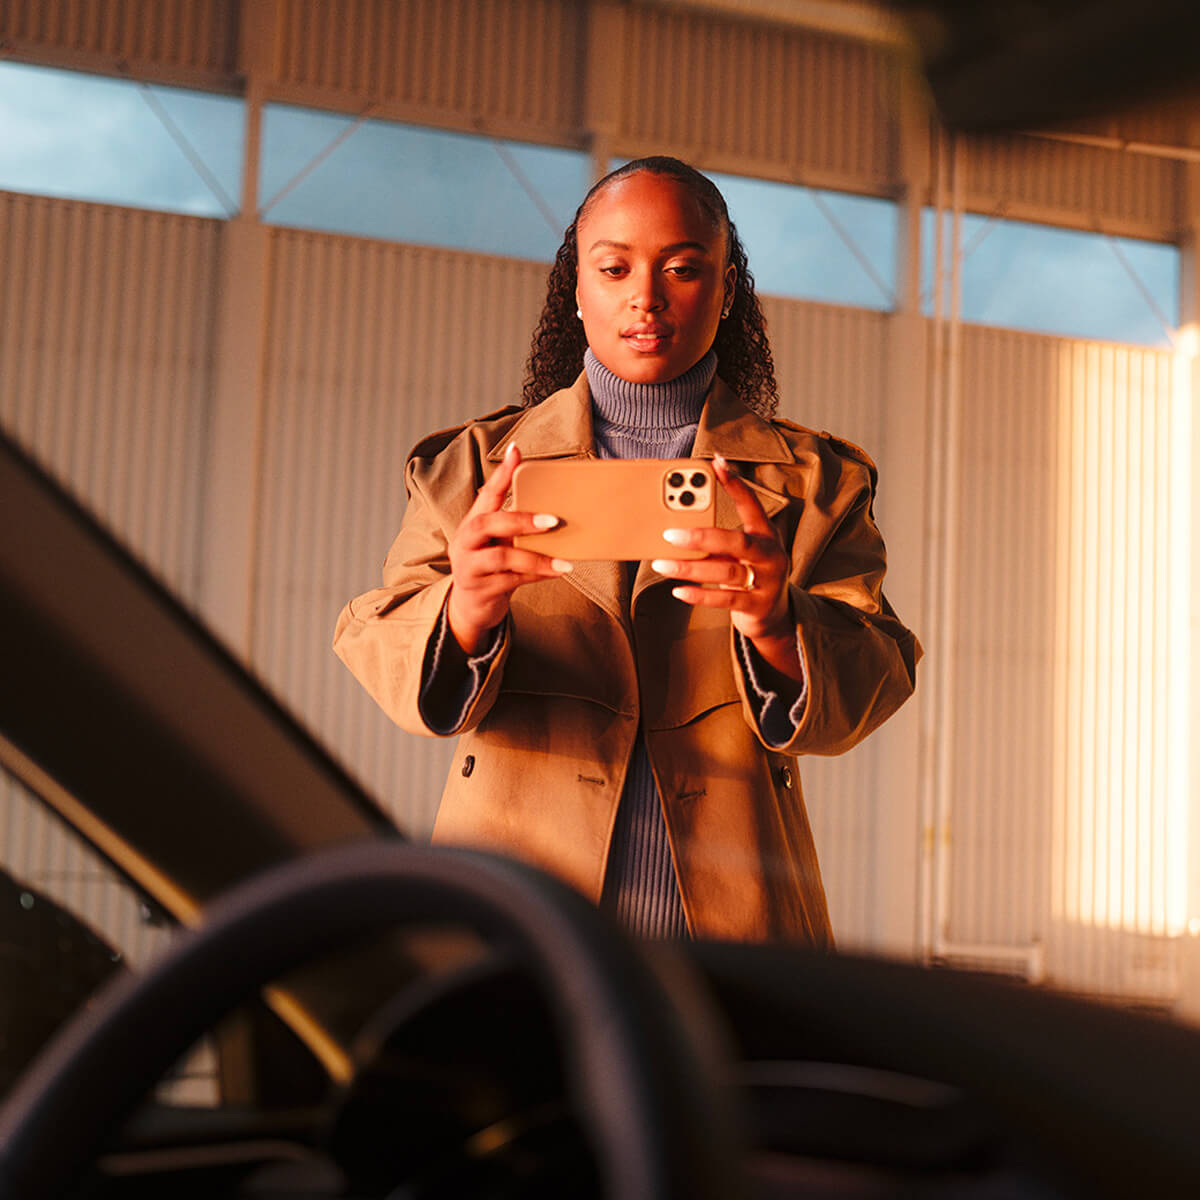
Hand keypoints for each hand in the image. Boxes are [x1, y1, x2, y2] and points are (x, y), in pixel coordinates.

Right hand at [446, 443, 570, 652]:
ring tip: (564, 562)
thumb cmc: (491, 568)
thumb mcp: (498, 543)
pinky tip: (556, 572)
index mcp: (472, 524)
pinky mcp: (480, 591)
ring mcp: (469, 567)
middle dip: (521, 520)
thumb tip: (556, 512)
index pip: (486, 494)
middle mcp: (465, 542)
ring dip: (536, 558)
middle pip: (487, 523)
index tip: (517, 451)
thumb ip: (515, 528)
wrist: (471, 608)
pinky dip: (536, 575)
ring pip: (501, 557)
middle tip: (553, 521)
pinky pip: (511, 581)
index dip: (501, 474)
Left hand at [651, 454, 800, 679]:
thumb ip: (718, 540)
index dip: (735, 484)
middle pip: (737, 541)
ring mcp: (767, 582)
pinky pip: (725, 598)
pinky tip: (678, 590)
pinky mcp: (757, 606)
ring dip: (690, 568)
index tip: (716, 463)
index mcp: (766, 535)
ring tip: (662, 565)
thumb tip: (676, 528)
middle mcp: (770, 555)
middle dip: (701, 536)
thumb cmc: (750, 574)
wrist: (775, 615)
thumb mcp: (740, 552)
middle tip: (670, 533)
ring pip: (726, 571)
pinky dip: (700, 594)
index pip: (751, 505)